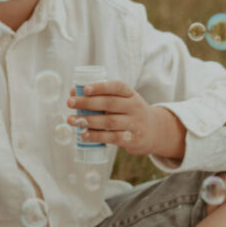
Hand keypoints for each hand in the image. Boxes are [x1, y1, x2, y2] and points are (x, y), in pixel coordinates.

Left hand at [66, 81, 180, 157]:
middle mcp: (134, 107)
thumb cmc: (129, 112)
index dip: (101, 87)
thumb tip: (73, 91)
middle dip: (87, 103)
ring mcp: (135, 124)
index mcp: (131, 94)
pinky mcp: (133, 139)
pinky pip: (113, 138)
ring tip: (72, 120)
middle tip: (70, 103)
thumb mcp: (122, 100)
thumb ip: (101, 96)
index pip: (117, 87)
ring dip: (88, 120)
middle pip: (110, 103)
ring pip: (109, 121)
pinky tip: (84, 134)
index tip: (85, 88)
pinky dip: (97, 136)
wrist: (155, 131)